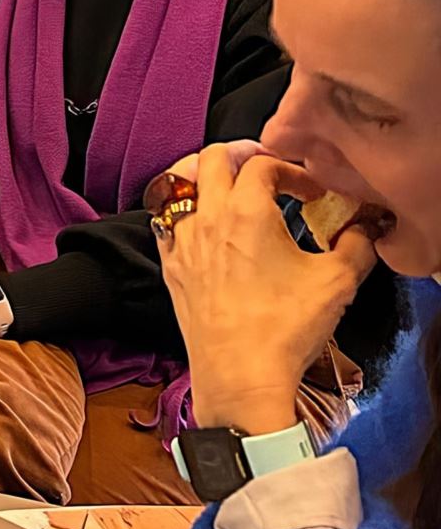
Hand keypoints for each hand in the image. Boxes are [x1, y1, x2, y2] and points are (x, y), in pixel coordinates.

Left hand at [158, 144, 376, 434]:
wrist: (241, 374)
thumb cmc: (285, 328)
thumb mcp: (338, 282)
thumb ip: (357, 244)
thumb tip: (364, 227)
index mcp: (246, 211)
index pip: (263, 164)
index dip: (291, 169)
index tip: (310, 191)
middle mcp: (207, 217)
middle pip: (211, 157)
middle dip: (240, 154)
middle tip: (265, 169)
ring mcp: (182, 240)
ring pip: (178, 183)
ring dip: (204, 176)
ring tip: (229, 187)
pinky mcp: (170, 265)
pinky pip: (164, 219)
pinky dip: (181, 210)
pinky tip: (202, 224)